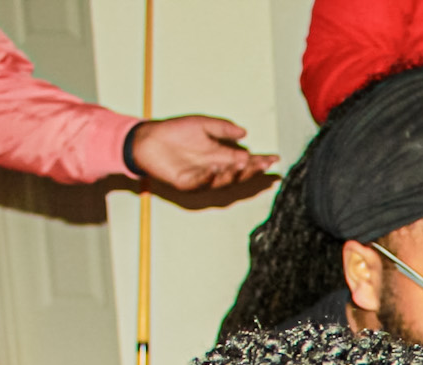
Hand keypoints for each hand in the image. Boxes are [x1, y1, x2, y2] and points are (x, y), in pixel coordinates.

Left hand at [129, 117, 277, 190]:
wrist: (148, 139)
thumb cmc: (174, 131)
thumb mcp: (203, 124)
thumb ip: (223, 129)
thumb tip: (244, 132)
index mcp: (221, 156)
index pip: (246, 161)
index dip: (260, 161)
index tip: (274, 158)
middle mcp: (215, 169)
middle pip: (239, 174)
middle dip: (252, 169)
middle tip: (261, 164)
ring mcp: (201, 178)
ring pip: (223, 181)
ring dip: (233, 174)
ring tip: (242, 163)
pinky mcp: (185, 183)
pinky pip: (200, 182)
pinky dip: (208, 176)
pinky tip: (215, 168)